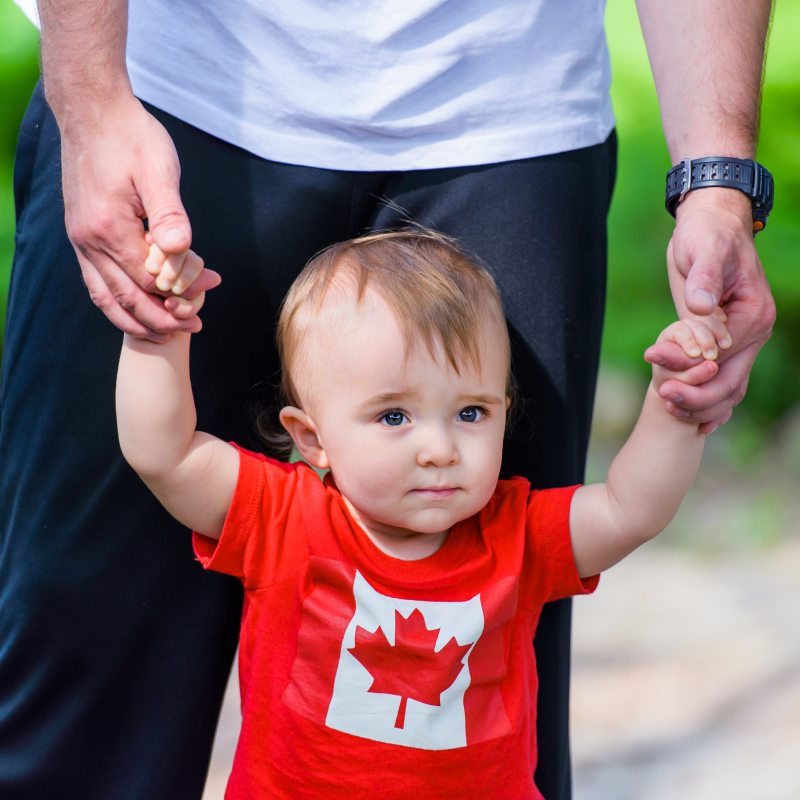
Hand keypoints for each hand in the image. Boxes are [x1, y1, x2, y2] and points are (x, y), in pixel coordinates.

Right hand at [59, 94, 218, 340]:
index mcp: (109, 229)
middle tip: (192, 328)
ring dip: (135, 320)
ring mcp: (80, 240)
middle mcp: (88, 241)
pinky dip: (116, 303)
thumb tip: (180, 250)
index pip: (150, 280)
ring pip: (105, 297)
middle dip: (161, 319)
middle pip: (126, 299)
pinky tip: (135, 308)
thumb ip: (170, 215)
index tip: (211, 288)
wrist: (92, 110)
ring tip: (164, 333)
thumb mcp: (159, 171)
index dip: (181, 292)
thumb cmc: (131, 137)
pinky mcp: (81, 234)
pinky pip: (95, 282)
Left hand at [647, 188, 774, 433]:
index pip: (722, 359)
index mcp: (753, 314)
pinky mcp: (727, 341)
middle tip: (661, 399)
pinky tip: (682, 408)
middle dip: (696, 397)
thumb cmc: (706, 234)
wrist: (711, 223)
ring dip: (699, 403)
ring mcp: (743, 339)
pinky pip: (720, 377)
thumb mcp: (703, 251)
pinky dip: (704, 395)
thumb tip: (700, 306)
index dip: (690, 374)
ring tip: (666, 407)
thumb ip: (704, 280)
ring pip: (727, 386)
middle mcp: (755, 331)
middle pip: (729, 381)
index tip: (661, 384)